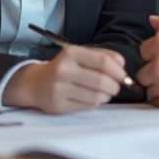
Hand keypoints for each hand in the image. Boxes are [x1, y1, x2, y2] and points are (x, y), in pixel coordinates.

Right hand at [3, 45, 127, 113]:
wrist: (35, 83)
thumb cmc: (63, 67)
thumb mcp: (79, 55)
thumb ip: (101, 56)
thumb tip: (122, 64)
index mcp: (71, 53)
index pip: (103, 61)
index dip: (118, 70)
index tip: (123, 75)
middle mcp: (63, 70)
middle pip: (101, 81)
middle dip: (115, 86)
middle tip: (116, 86)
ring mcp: (60, 88)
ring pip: (96, 96)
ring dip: (107, 96)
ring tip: (106, 92)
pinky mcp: (59, 105)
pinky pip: (88, 106)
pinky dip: (97, 102)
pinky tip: (94, 98)